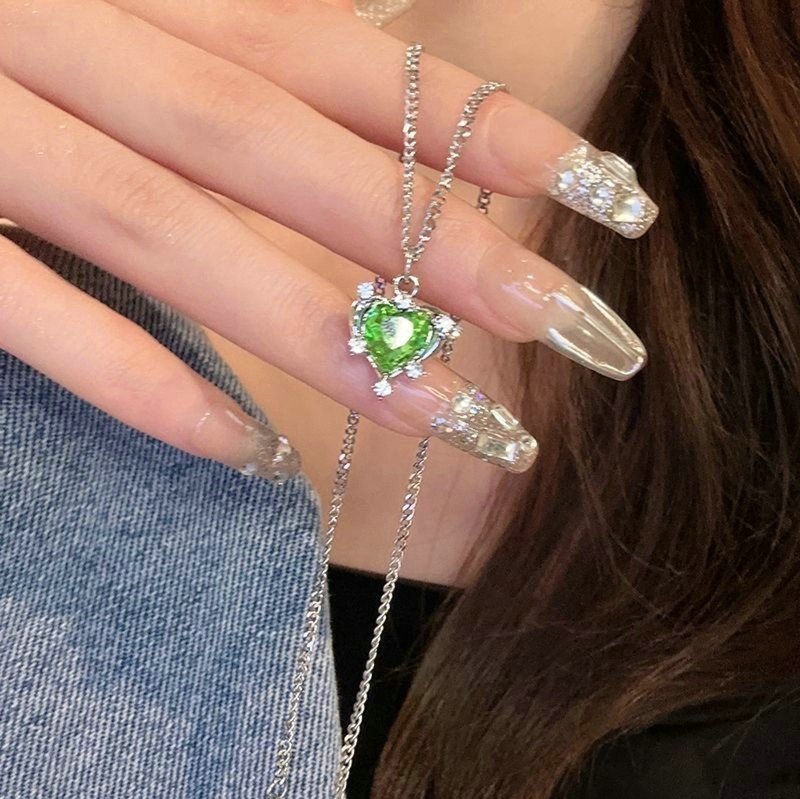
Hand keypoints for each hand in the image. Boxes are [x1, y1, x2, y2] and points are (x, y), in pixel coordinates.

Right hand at [0, 0, 654, 477]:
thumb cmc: (3, 41)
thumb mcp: (126, 22)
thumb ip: (232, 65)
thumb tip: (378, 130)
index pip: (353, 67)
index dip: (482, 127)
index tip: (605, 196)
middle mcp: (73, 44)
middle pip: (292, 153)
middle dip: (437, 243)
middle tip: (574, 324)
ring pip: (176, 234)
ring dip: (317, 331)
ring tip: (449, 415)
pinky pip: (30, 315)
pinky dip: (138, 380)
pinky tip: (243, 449)